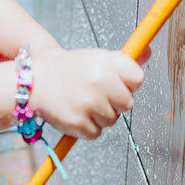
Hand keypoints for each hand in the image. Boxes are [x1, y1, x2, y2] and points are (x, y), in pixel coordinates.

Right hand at [28, 47, 143, 139]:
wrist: (35, 81)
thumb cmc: (71, 69)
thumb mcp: (97, 57)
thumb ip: (124, 60)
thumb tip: (150, 51)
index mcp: (105, 62)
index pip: (137, 79)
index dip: (128, 83)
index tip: (116, 82)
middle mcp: (99, 81)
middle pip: (128, 104)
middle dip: (115, 102)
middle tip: (96, 93)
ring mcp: (88, 103)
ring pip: (112, 120)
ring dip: (101, 115)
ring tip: (83, 101)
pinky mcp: (78, 123)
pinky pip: (97, 133)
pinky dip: (88, 128)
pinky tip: (76, 112)